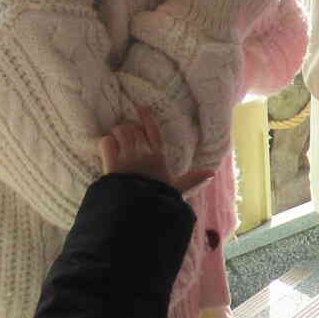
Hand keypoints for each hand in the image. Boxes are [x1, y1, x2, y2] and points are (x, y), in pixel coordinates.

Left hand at [97, 106, 212, 191]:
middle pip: (134, 129)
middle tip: (125, 137)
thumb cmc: (159, 199)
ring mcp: (127, 156)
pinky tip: (108, 150)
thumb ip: (193, 179)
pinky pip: (106, 142)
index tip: (141, 107)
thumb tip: (212, 174)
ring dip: (117, 134)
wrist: (139, 209)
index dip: (146, 118)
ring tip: (116, 141)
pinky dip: (106, 143)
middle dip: (128, 130)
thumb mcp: (178, 189)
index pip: (153, 131)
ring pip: (120, 131)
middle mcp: (143, 152)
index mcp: (159, 157)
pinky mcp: (112, 163)